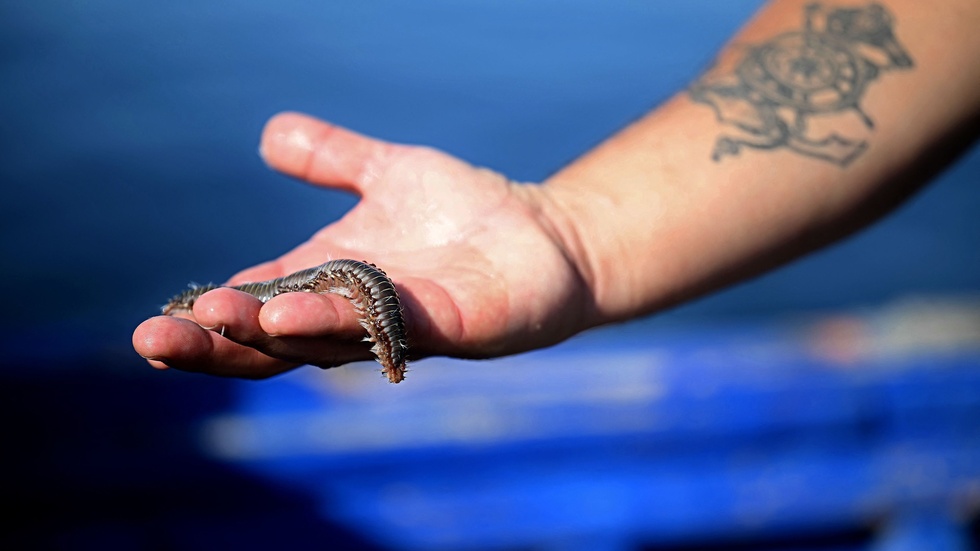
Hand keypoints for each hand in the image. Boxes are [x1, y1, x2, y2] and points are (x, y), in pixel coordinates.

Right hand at [133, 112, 593, 377]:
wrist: (544, 233)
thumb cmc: (463, 211)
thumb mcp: (386, 173)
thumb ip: (332, 158)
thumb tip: (270, 135)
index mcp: (327, 283)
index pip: (253, 310)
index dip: (205, 321)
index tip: (155, 324)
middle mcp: (353, 315)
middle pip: (270, 344)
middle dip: (213, 345)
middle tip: (153, 340)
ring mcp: (398, 327)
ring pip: (320, 343)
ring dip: (266, 335)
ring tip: (218, 319)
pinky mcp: (448, 326)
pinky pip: (386, 328)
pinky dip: (340, 324)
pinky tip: (299, 313)